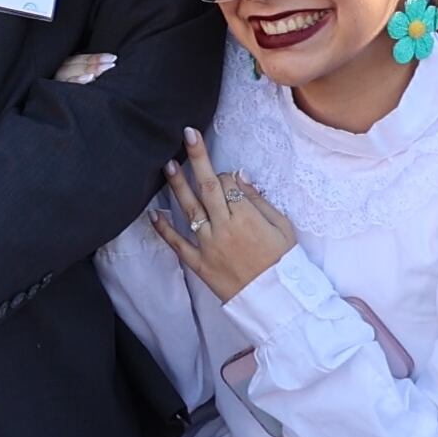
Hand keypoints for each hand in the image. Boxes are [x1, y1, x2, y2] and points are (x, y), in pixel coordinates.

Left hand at [147, 128, 297, 302]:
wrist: (277, 301)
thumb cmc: (284, 261)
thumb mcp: (283, 226)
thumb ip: (259, 200)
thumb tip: (240, 176)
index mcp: (247, 217)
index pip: (229, 184)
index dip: (226, 174)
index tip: (228, 175)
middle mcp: (225, 228)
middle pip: (208, 186)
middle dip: (197, 158)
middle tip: (186, 136)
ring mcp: (210, 246)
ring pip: (190, 210)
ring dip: (178, 186)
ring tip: (167, 165)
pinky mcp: (200, 264)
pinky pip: (178, 245)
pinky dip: (164, 229)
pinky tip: (153, 214)